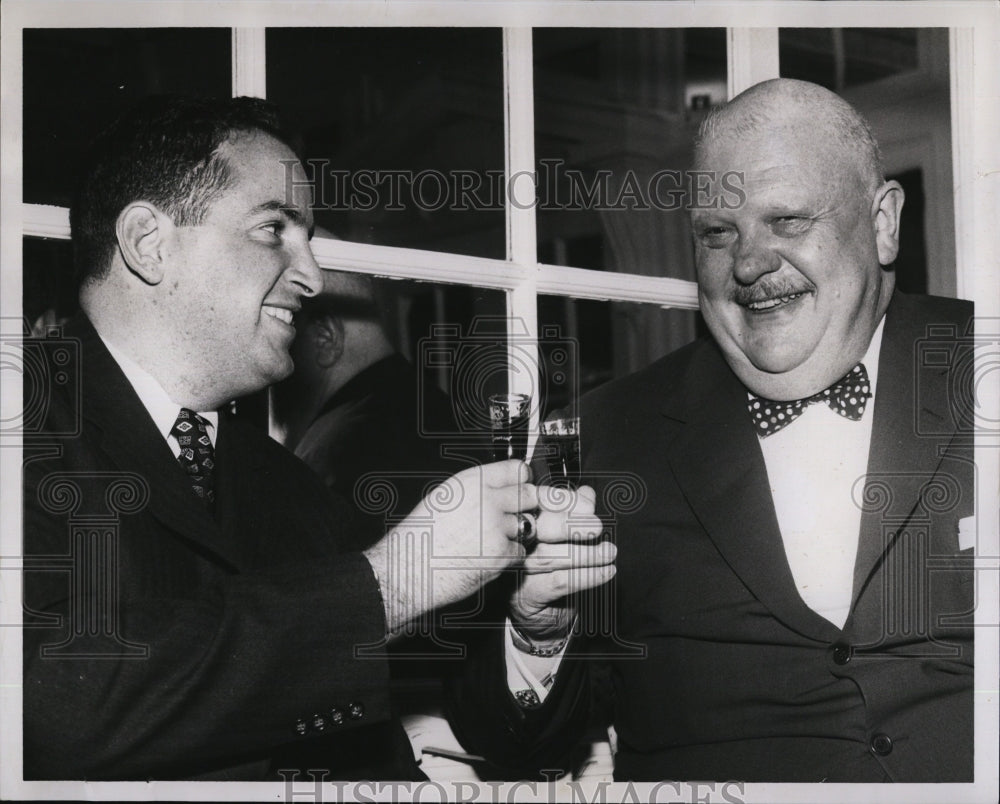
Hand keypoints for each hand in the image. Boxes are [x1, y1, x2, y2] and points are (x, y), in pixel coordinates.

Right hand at [364, 460, 533, 637]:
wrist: (408, 569)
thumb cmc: (420, 537)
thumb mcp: (445, 497)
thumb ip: (477, 489)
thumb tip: (502, 487)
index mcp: (472, 482)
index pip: (517, 469)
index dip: (521, 480)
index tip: (521, 487)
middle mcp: (486, 500)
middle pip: (529, 495)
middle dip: (523, 507)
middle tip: (509, 518)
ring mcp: (496, 527)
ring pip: (527, 525)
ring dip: (515, 534)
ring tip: (490, 541)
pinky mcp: (501, 553)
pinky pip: (520, 551)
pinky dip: (508, 557)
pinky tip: (487, 558)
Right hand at [509, 485, 614, 643]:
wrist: (541, 613)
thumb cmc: (552, 567)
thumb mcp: (564, 538)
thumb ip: (574, 513)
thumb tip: (587, 493)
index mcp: (522, 521)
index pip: (539, 503)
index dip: (565, 501)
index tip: (589, 504)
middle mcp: (515, 543)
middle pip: (541, 528)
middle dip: (572, 525)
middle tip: (598, 526)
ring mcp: (517, 570)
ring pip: (550, 557)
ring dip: (586, 554)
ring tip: (609, 552)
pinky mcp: (526, 594)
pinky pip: (559, 582)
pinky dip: (586, 576)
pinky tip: (606, 572)